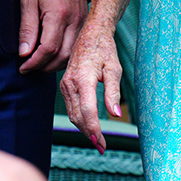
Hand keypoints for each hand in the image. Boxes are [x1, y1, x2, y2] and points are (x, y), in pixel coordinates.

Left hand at [18, 0, 87, 73]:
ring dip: (56, 62)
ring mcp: (83, 20)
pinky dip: (66, 53)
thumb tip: (24, 53)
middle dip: (45, 66)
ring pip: (73, 52)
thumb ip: (27, 29)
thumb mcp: (28, 2)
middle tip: (30, 67)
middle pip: (63, 55)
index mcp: (59, 15)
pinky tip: (54, 52)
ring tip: (41, 62)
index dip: (35, 62)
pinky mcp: (85, 20)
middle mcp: (75, 20)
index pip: (49, 49)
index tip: (23, 67)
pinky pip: (77, 43)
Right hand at [60, 18, 122, 153]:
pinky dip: (80, 118)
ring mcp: (65, 84)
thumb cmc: (105, 49)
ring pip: (73, 114)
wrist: (91, 33)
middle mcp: (70, 83)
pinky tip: (90, 125)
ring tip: (98, 140)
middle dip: (90, 133)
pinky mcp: (65, 85)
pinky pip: (71, 107)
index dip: (94, 130)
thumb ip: (113, 92)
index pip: (87, 111)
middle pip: (78, 116)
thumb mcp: (114, 69)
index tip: (102, 144)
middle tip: (102, 147)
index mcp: (83, 79)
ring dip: (84, 128)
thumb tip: (115, 114)